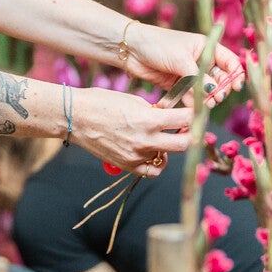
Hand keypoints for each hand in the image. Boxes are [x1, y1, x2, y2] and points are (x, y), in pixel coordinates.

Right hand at [70, 87, 192, 178]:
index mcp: (149, 120)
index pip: (185, 120)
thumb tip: (168, 117)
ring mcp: (136, 156)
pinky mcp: (127, 165)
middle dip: (190, 134)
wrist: (76, 117)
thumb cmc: (102, 102)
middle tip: (188, 127)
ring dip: (171, 147)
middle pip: (184, 144)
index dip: (194, 114)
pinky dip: (157, 163)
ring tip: (164, 137)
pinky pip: (152, 171)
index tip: (196, 112)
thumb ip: (154, 111)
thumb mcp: (134, 100)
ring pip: (167, 157)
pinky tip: (154, 152)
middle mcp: (145, 141)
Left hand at [120, 23, 244, 105]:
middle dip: (221, 90)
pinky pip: (191, 96)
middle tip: (216, 98)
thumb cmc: (157, 45)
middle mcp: (200, 60)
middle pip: (220, 79)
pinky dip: (193, 103)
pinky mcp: (178, 84)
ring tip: (205, 105)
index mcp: (206, 47)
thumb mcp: (181, 59)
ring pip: (206, 90)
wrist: (131, 49)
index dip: (236, 74)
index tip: (235, 87)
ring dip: (207, 99)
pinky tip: (193, 108)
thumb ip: (198, 77)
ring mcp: (189, 73)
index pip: (229, 61)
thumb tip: (213, 93)